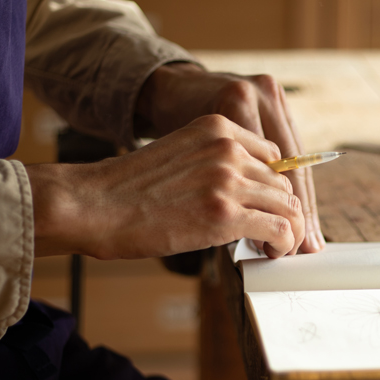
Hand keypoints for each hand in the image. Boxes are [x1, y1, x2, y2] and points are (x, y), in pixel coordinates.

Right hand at [28, 115, 304, 260]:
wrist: (92, 205)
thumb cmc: (127, 189)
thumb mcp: (179, 156)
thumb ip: (214, 164)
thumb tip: (246, 193)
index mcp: (216, 127)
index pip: (272, 154)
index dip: (274, 186)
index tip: (269, 207)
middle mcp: (228, 147)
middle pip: (283, 181)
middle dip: (281, 210)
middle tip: (273, 234)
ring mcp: (228, 180)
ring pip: (287, 205)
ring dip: (286, 230)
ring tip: (272, 247)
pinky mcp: (226, 215)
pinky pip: (280, 229)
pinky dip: (283, 244)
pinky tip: (270, 253)